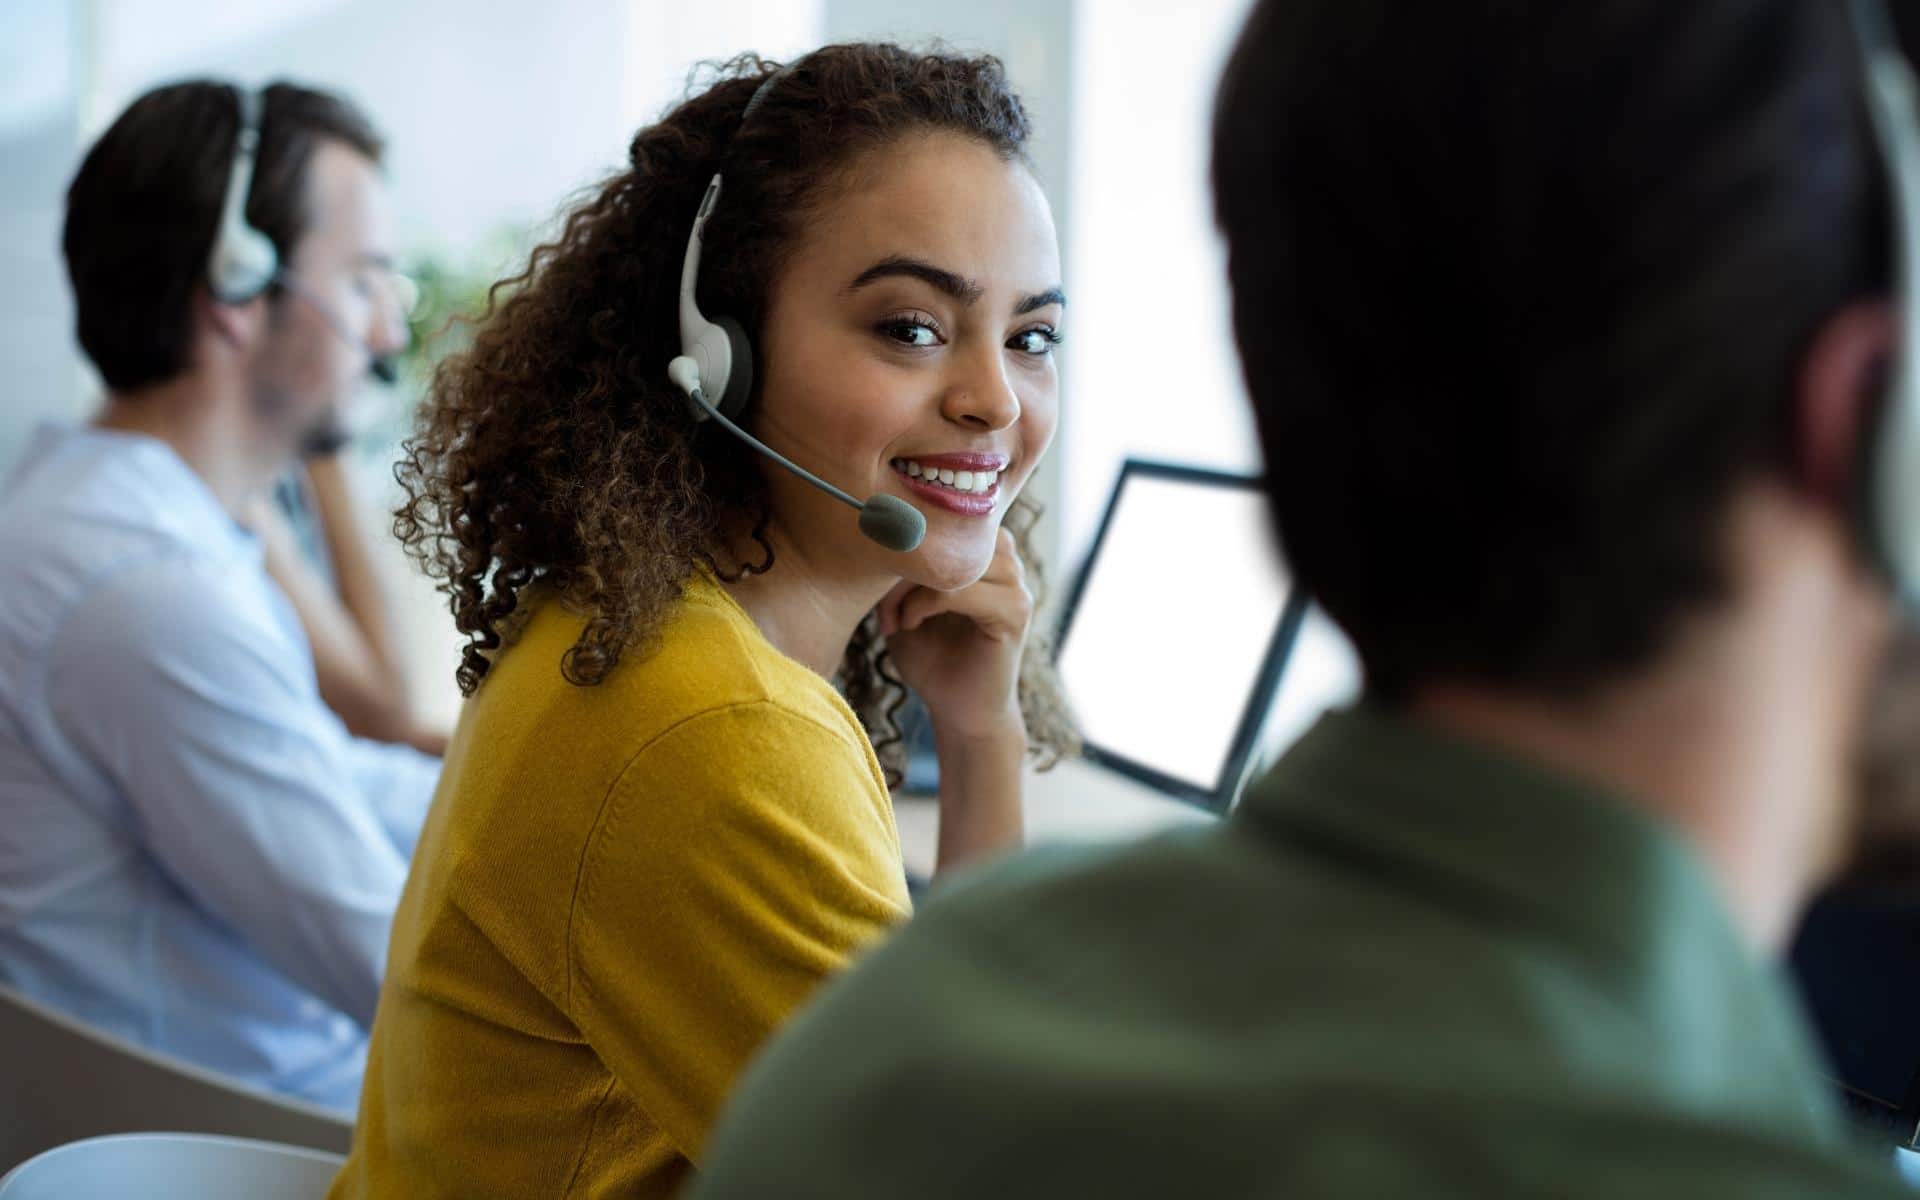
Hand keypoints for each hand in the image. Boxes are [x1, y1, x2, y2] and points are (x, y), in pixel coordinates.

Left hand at [876, 526, 1031, 745]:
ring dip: (913, 585)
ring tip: (897, 617)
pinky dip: (925, 604)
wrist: (960, 712)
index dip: (903, 543)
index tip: (876, 581)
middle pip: (947, 534)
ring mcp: (1016, 585)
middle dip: (905, 565)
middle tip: (883, 604)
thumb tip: (880, 538)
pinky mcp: (1015, 612)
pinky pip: (963, 589)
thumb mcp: (903, 606)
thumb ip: (898, 572)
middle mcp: (1006, 561)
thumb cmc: (931, 659)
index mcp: (983, 552)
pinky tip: (909, 624)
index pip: (941, 518)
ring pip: (954, 558)